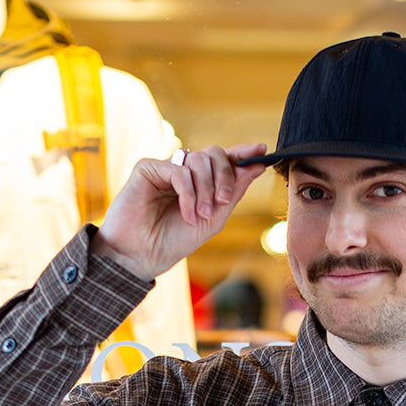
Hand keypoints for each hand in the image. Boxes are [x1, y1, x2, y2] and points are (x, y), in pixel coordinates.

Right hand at [93, 142, 266, 280]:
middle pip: (215, 153)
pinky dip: (188, 194)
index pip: (223, 160)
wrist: (143, 256)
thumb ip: (233, 192)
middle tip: (224, 200)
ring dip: (206, 189)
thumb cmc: (174, 241)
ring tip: (201, 215)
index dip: (242, 153)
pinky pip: (179, 171)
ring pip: (199, 160)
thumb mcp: (213, 219)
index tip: (262, 149)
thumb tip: (256, 165)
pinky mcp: (148, 168)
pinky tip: (187, 214)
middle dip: (226, 176)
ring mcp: (166, 168)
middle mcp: (184, 171)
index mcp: (200, 183)